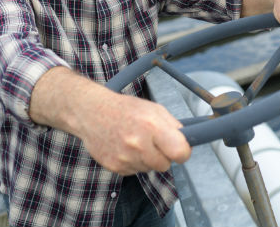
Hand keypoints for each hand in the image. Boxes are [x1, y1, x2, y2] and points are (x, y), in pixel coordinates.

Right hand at [30, 67, 191, 174]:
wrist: (91, 112)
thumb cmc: (126, 109)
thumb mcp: (154, 109)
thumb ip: (173, 126)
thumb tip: (188, 141)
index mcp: (152, 126)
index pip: (180, 153)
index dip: (183, 152)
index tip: (181, 149)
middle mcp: (139, 144)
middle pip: (166, 164)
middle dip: (164, 155)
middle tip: (154, 142)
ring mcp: (125, 158)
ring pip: (150, 169)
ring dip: (148, 159)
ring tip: (136, 141)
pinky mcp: (115, 167)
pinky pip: (135, 171)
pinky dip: (134, 162)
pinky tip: (125, 147)